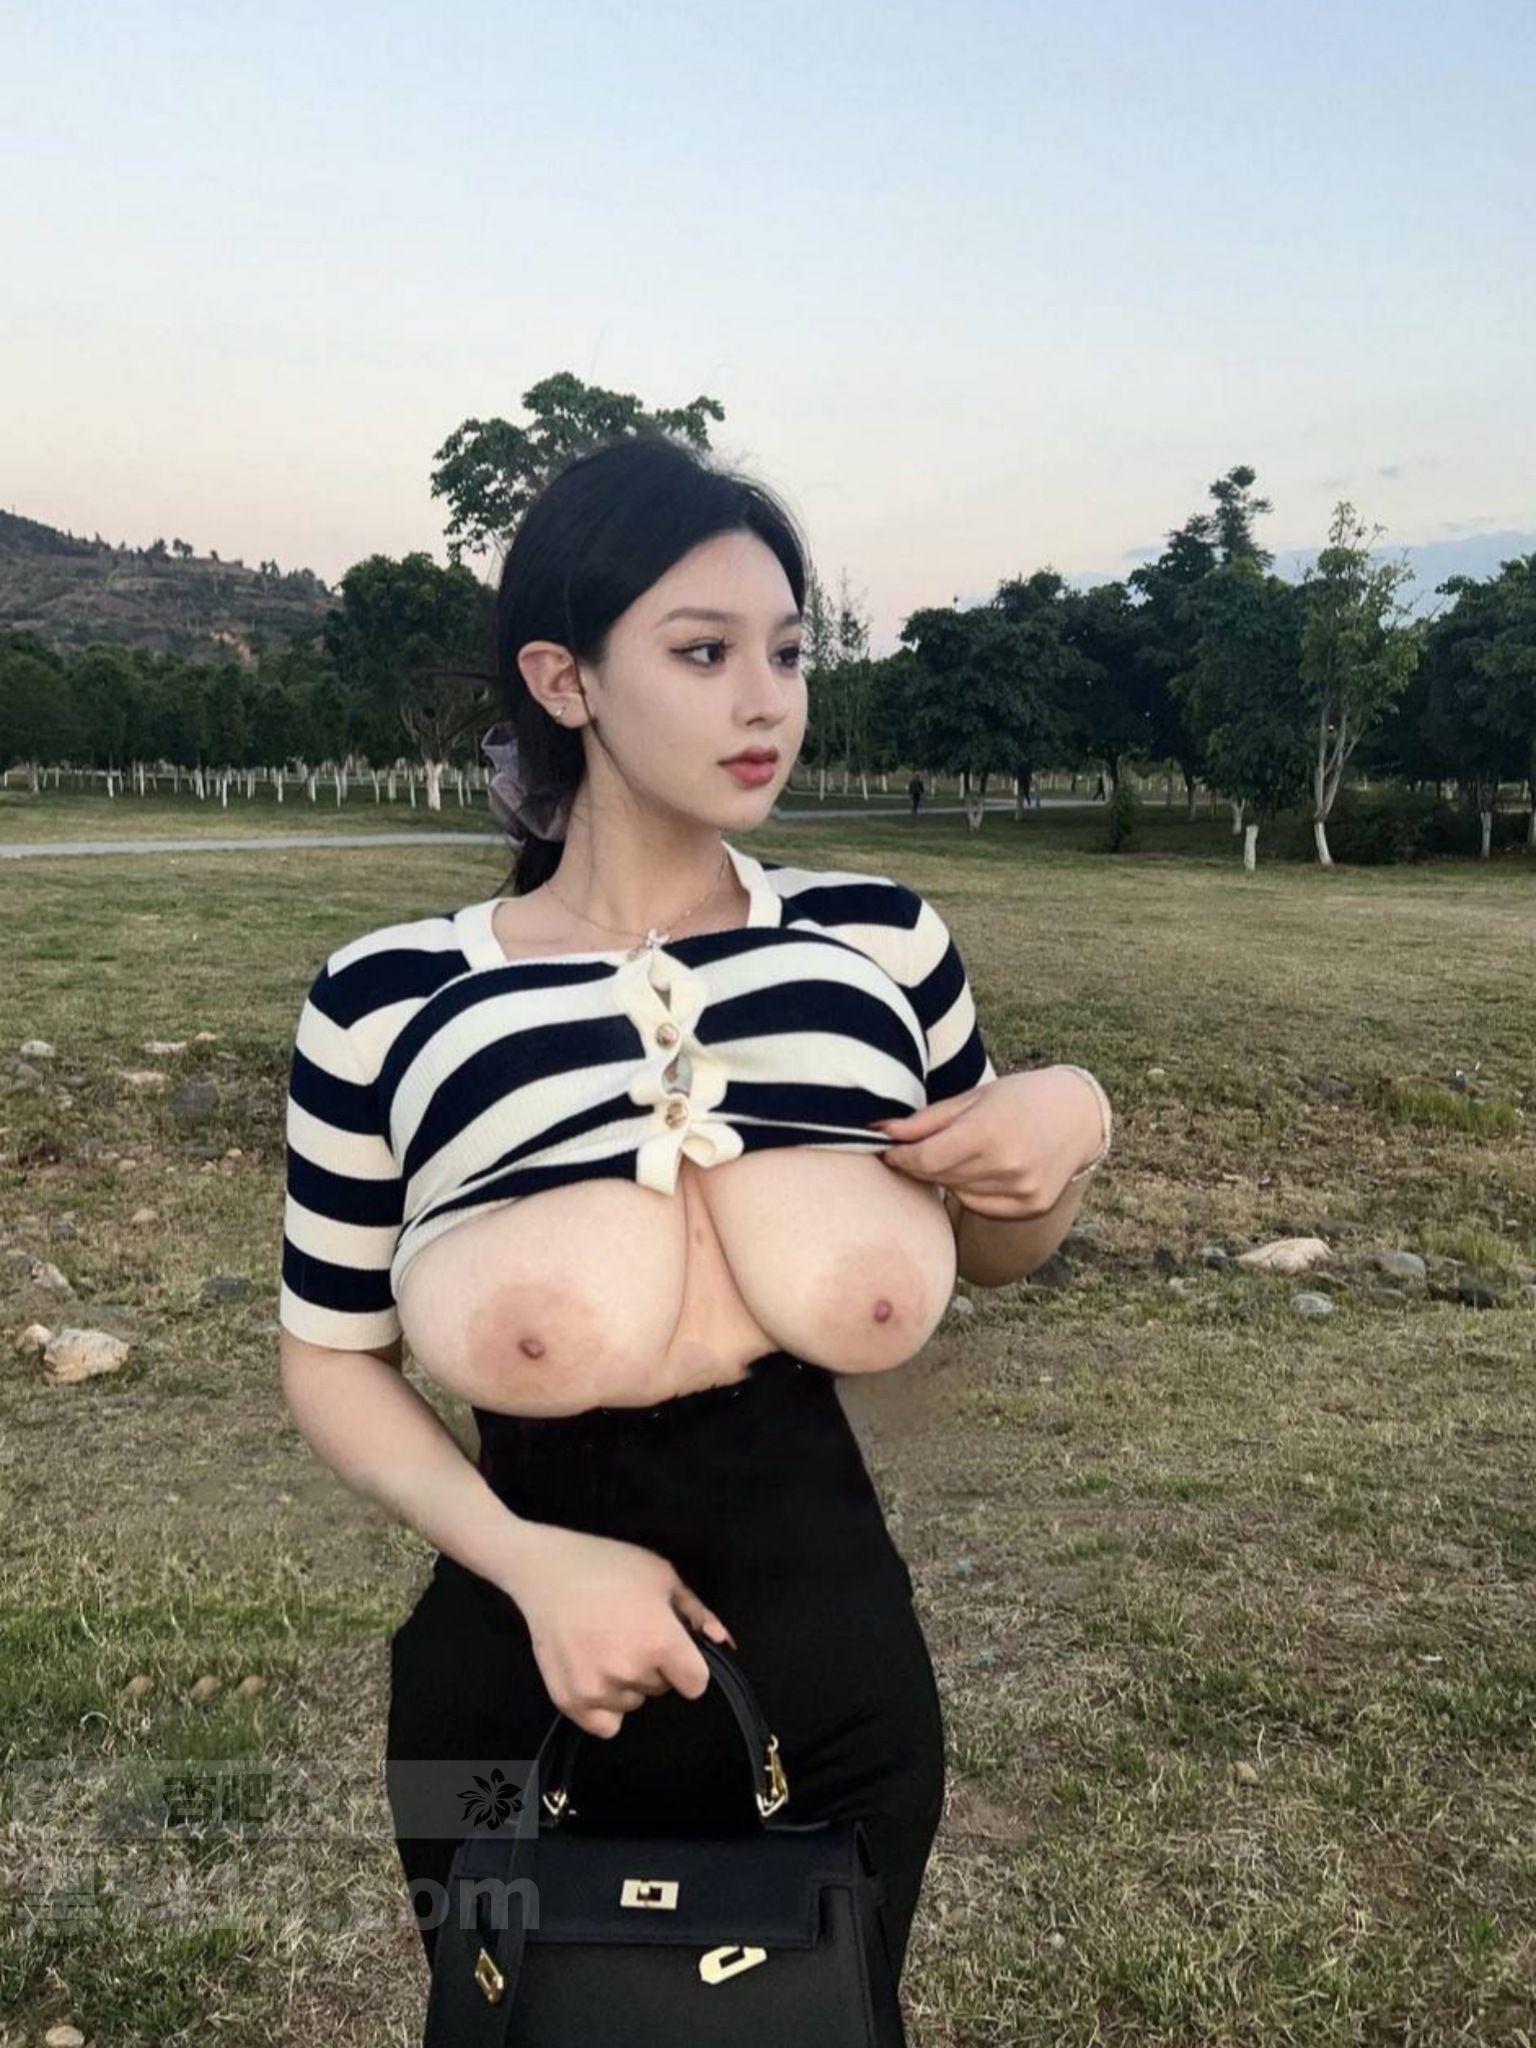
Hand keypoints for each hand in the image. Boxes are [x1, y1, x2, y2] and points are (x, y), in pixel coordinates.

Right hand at [493, 1521, 737, 1738]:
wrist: (547, 1571)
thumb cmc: (610, 1566)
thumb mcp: (662, 1576)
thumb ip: (696, 1613)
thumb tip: (723, 1643)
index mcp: (660, 1641)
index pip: (696, 1684)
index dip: (688, 1666)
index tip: (673, 1649)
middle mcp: (631, 1672)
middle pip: (662, 1689)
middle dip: (654, 1667)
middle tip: (628, 1633)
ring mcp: (597, 1690)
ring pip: (633, 1703)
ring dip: (627, 1684)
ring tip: (604, 1645)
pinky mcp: (570, 1702)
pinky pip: (605, 1725)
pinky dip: (604, 1707)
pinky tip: (593, 1672)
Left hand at [869, 1068, 1108, 1219]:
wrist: (1079, 1115)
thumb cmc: (1020, 1097)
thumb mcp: (972, 1098)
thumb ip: (925, 1121)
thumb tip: (879, 1132)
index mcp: (989, 1131)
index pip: (926, 1158)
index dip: (900, 1157)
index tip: (887, 1150)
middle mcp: (1007, 1166)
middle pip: (940, 1177)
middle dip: (920, 1165)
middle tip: (916, 1148)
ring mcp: (1021, 1191)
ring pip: (958, 1193)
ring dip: (947, 1177)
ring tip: (964, 1151)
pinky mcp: (1030, 1207)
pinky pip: (980, 1205)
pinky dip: (971, 1190)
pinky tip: (985, 1168)